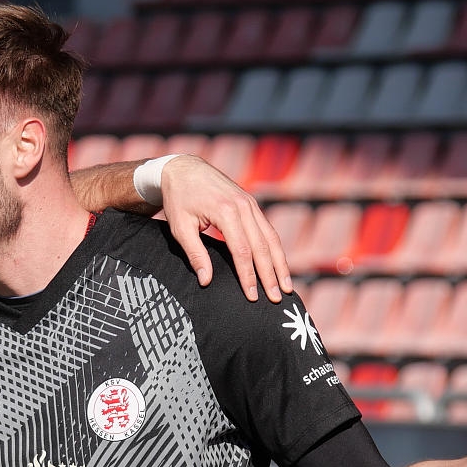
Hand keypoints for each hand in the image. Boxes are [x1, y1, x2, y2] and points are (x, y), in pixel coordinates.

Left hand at [161, 154, 292, 302]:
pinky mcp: (251, 204)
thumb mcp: (180, 227)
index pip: (242, 251)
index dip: (248, 276)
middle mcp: (243, 206)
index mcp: (225, 211)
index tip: (252, 296)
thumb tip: (206, 280)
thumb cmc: (178, 199)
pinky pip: (268, 229)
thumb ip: (195, 254)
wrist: (183, 168)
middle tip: (277, 298)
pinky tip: (279, 265)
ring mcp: (250, 203)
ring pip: (271, 237)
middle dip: (270, 275)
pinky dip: (275, 249)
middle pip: (262, 246)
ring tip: (287, 286)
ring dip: (280, 263)